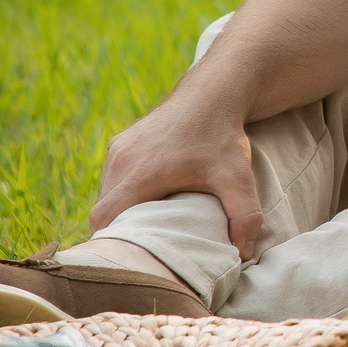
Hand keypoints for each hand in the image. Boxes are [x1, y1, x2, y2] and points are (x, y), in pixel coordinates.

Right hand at [89, 95, 261, 251]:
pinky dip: (124, 191)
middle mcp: (121, 160)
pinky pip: (112, 176)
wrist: (214, 92)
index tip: (135, 254)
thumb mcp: (239, 178)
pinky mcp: (121, 141)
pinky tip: (151, 198)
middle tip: (147, 244)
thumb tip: (243, 253)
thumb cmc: (223, 136)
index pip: (104, 219)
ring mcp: (118, 148)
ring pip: (106, 192)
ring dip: (123, 209)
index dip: (115, 240)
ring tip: (151, 222)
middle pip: (103, 209)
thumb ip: (244, 216)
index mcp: (140, 174)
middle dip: (121, 229)